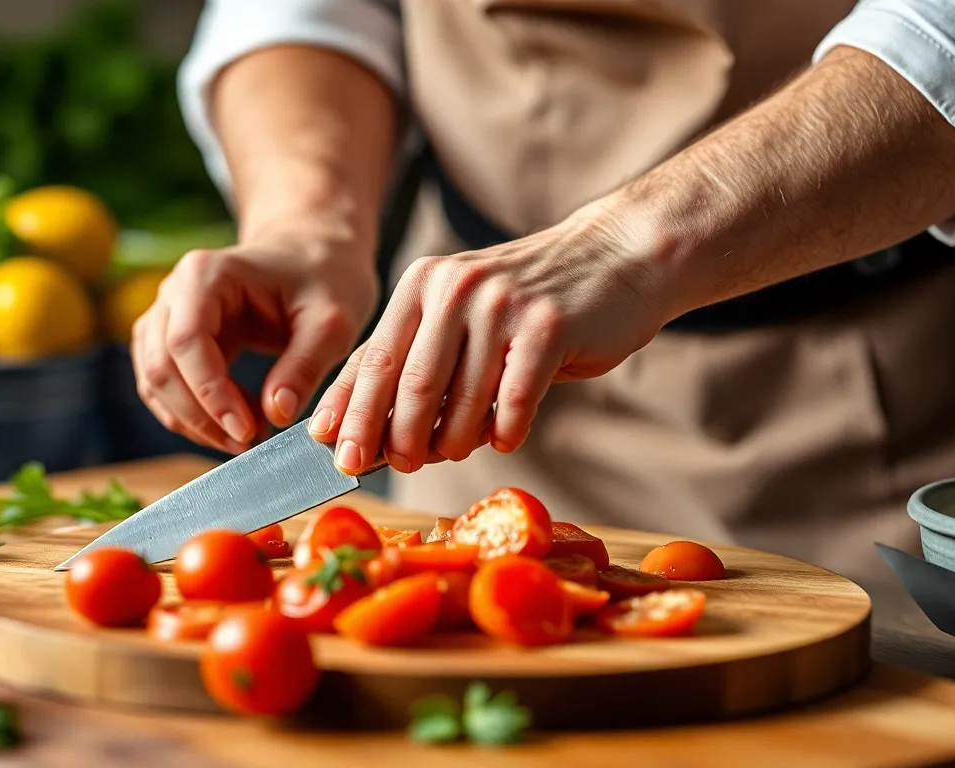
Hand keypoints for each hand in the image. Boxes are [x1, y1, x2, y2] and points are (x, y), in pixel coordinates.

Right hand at [132, 239, 377, 453]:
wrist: (315, 258)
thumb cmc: (326, 280)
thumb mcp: (332, 322)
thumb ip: (304, 366)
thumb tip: (277, 414)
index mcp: (207, 274)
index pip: (186, 342)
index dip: (210, 393)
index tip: (246, 431)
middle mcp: (175, 291)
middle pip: (161, 366)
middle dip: (200, 415)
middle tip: (249, 443)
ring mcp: (168, 315)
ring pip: (155, 381)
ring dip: (194, 421)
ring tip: (247, 438)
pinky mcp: (174, 340)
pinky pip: (165, 386)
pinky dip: (192, 415)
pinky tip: (235, 425)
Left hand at [307, 205, 676, 474]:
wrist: (617, 257)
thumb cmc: (531, 300)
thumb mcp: (463, 314)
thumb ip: (415, 358)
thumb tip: (359, 427)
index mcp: (424, 285)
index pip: (373, 359)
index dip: (351, 414)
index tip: (337, 457)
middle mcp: (457, 289)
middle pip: (409, 384)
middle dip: (396, 438)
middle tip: (399, 466)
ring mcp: (503, 306)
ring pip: (461, 400)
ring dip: (454, 440)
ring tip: (457, 449)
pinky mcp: (549, 327)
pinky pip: (514, 400)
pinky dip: (506, 430)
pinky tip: (506, 437)